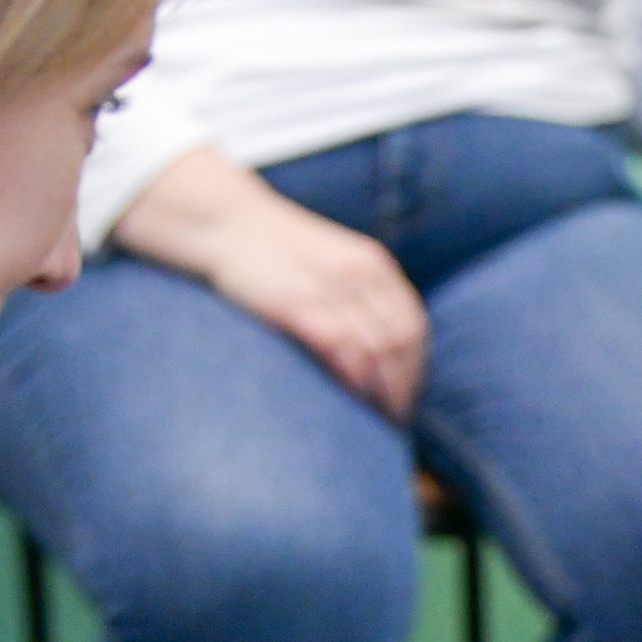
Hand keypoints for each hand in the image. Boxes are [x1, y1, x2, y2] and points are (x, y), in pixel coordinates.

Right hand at [116, 148, 427, 418]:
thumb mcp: (333, 263)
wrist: (226, 222)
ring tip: (376, 420)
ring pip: (377, 347)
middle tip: (394, 419)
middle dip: (402, 386)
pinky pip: (342, 344)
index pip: (412, 325)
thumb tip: (383, 349)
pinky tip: (352, 398)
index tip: (406, 397)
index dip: (414, 367)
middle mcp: (358, 274)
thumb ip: (361, 296)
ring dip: (382, 390)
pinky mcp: (297, 300)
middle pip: (400, 342)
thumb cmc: (276, 253)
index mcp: (373, 265)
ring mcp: (328, 286)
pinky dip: (354, 376)